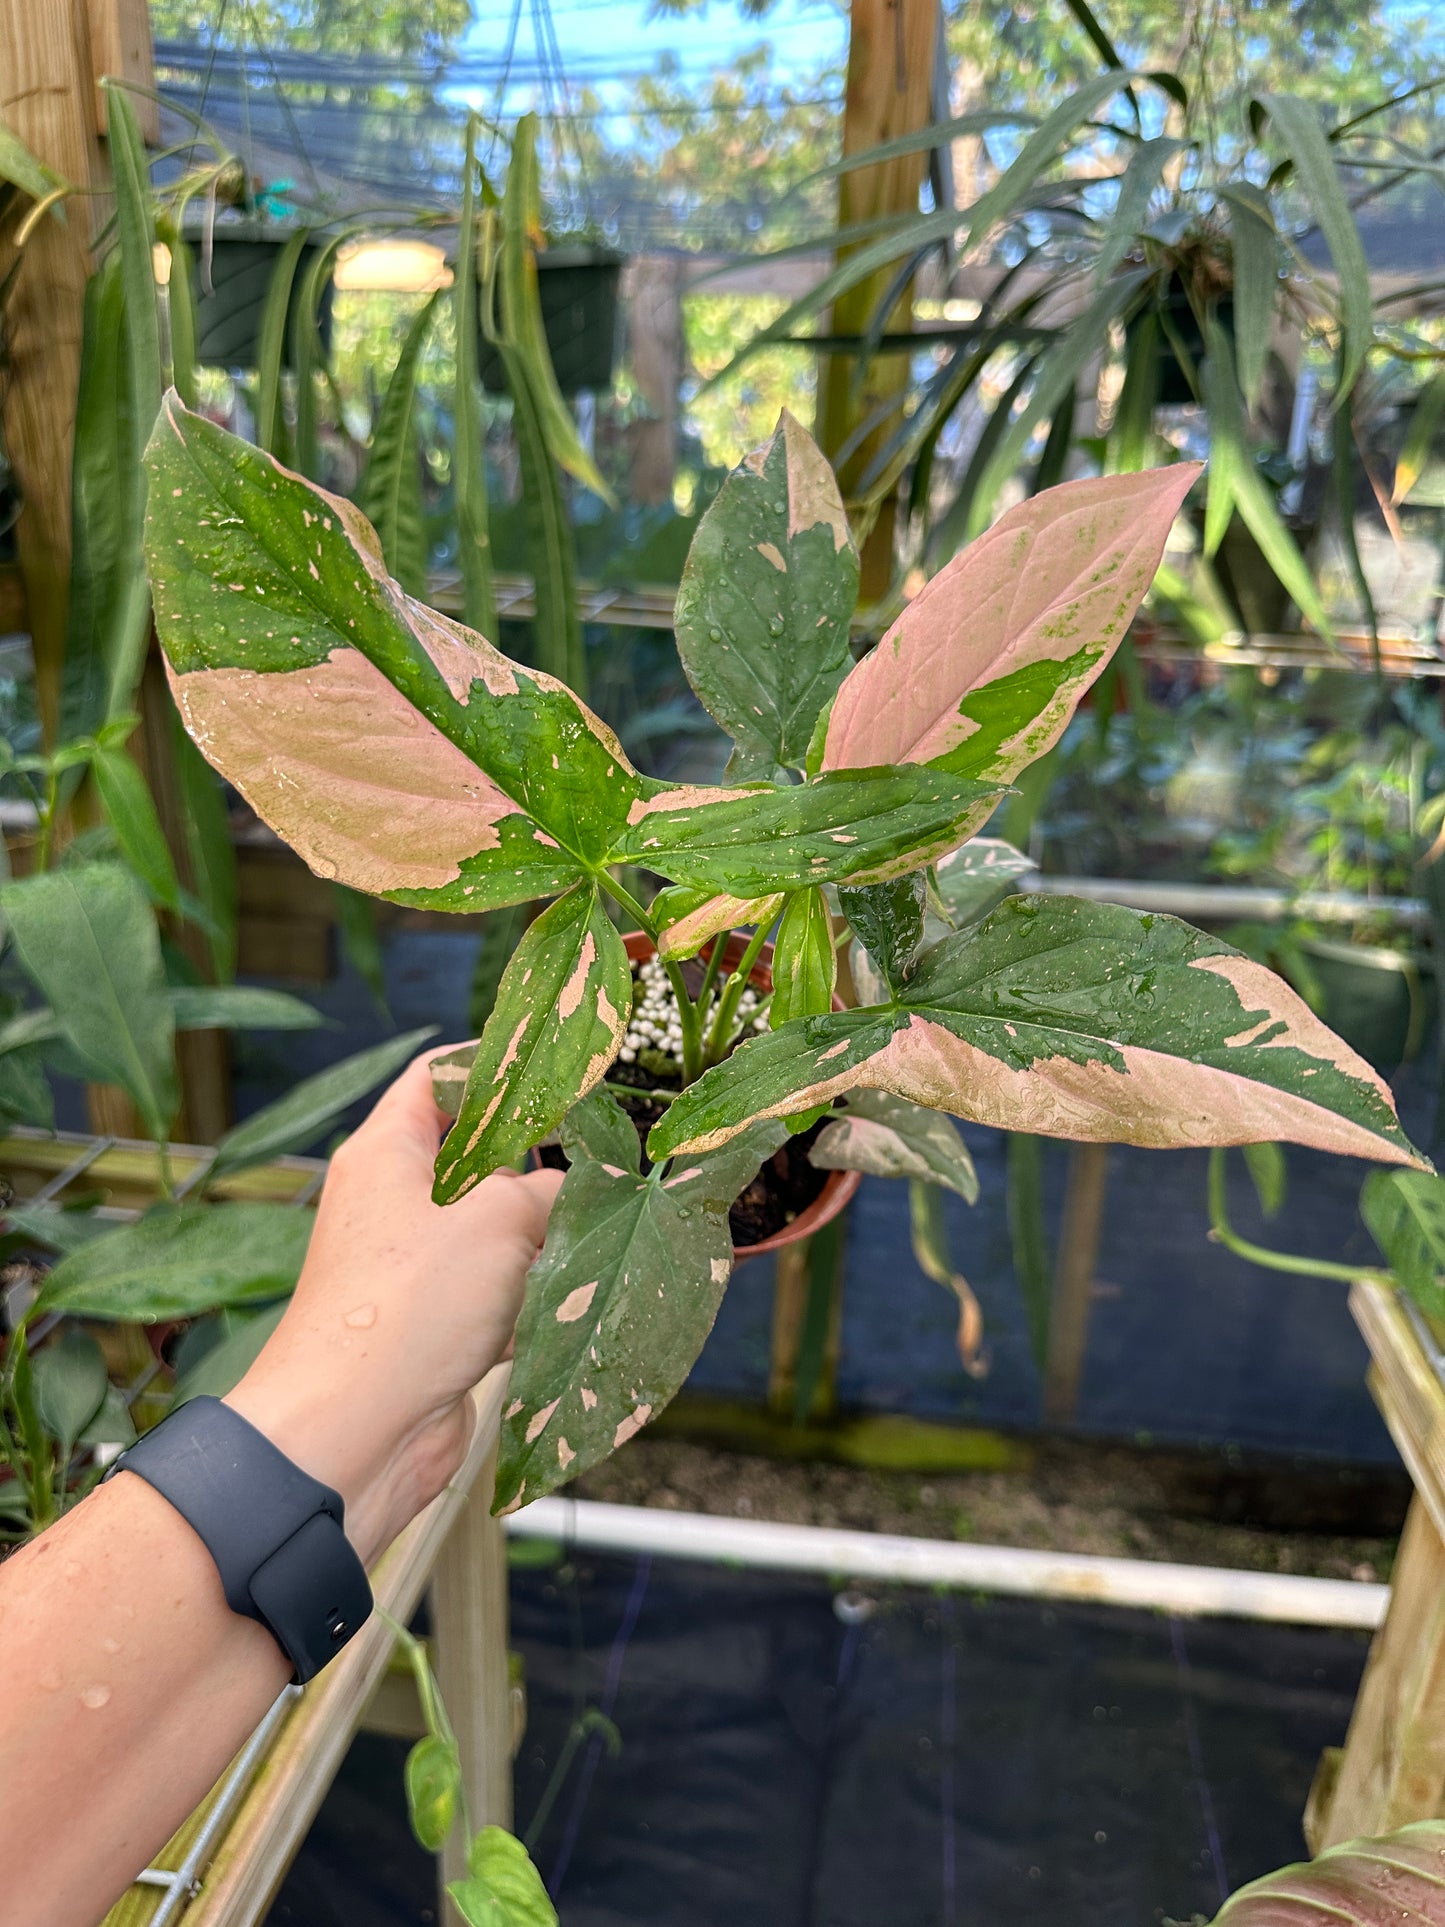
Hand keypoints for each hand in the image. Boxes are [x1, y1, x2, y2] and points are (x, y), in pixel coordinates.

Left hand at [225, 1050, 561, 1564]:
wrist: (353, 1432)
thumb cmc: (410, 1306)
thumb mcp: (500, 1220)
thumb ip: (554, 1188)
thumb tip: (587, 1184)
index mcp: (387, 1152)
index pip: (438, 1076)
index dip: (497, 1065)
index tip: (560, 1071)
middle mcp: (392, 1201)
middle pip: (476, 1154)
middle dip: (539, 1161)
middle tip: (601, 1159)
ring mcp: (410, 1265)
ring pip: (492, 1227)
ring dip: (541, 1236)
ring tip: (595, 1234)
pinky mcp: (432, 1322)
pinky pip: (494, 1289)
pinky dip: (529, 1295)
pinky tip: (565, 1303)